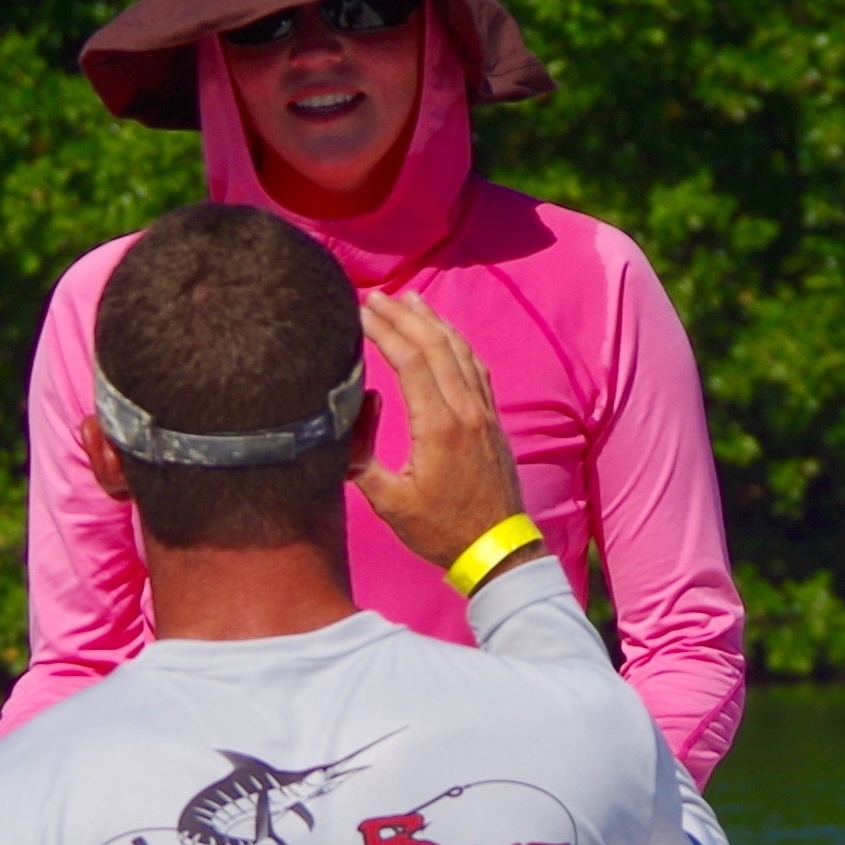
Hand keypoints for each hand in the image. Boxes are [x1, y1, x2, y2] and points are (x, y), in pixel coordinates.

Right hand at [355, 290, 542, 576]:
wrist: (496, 549)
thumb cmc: (440, 531)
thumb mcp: (389, 503)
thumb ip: (362, 458)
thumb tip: (349, 413)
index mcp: (439, 427)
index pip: (410, 361)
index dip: (384, 330)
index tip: (360, 311)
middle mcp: (466, 410)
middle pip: (435, 345)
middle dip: (404, 315)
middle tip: (376, 296)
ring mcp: (483, 413)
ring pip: (460, 351)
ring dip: (433, 322)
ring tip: (409, 300)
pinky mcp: (491, 420)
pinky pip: (476, 367)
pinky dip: (457, 342)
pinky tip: (444, 334)